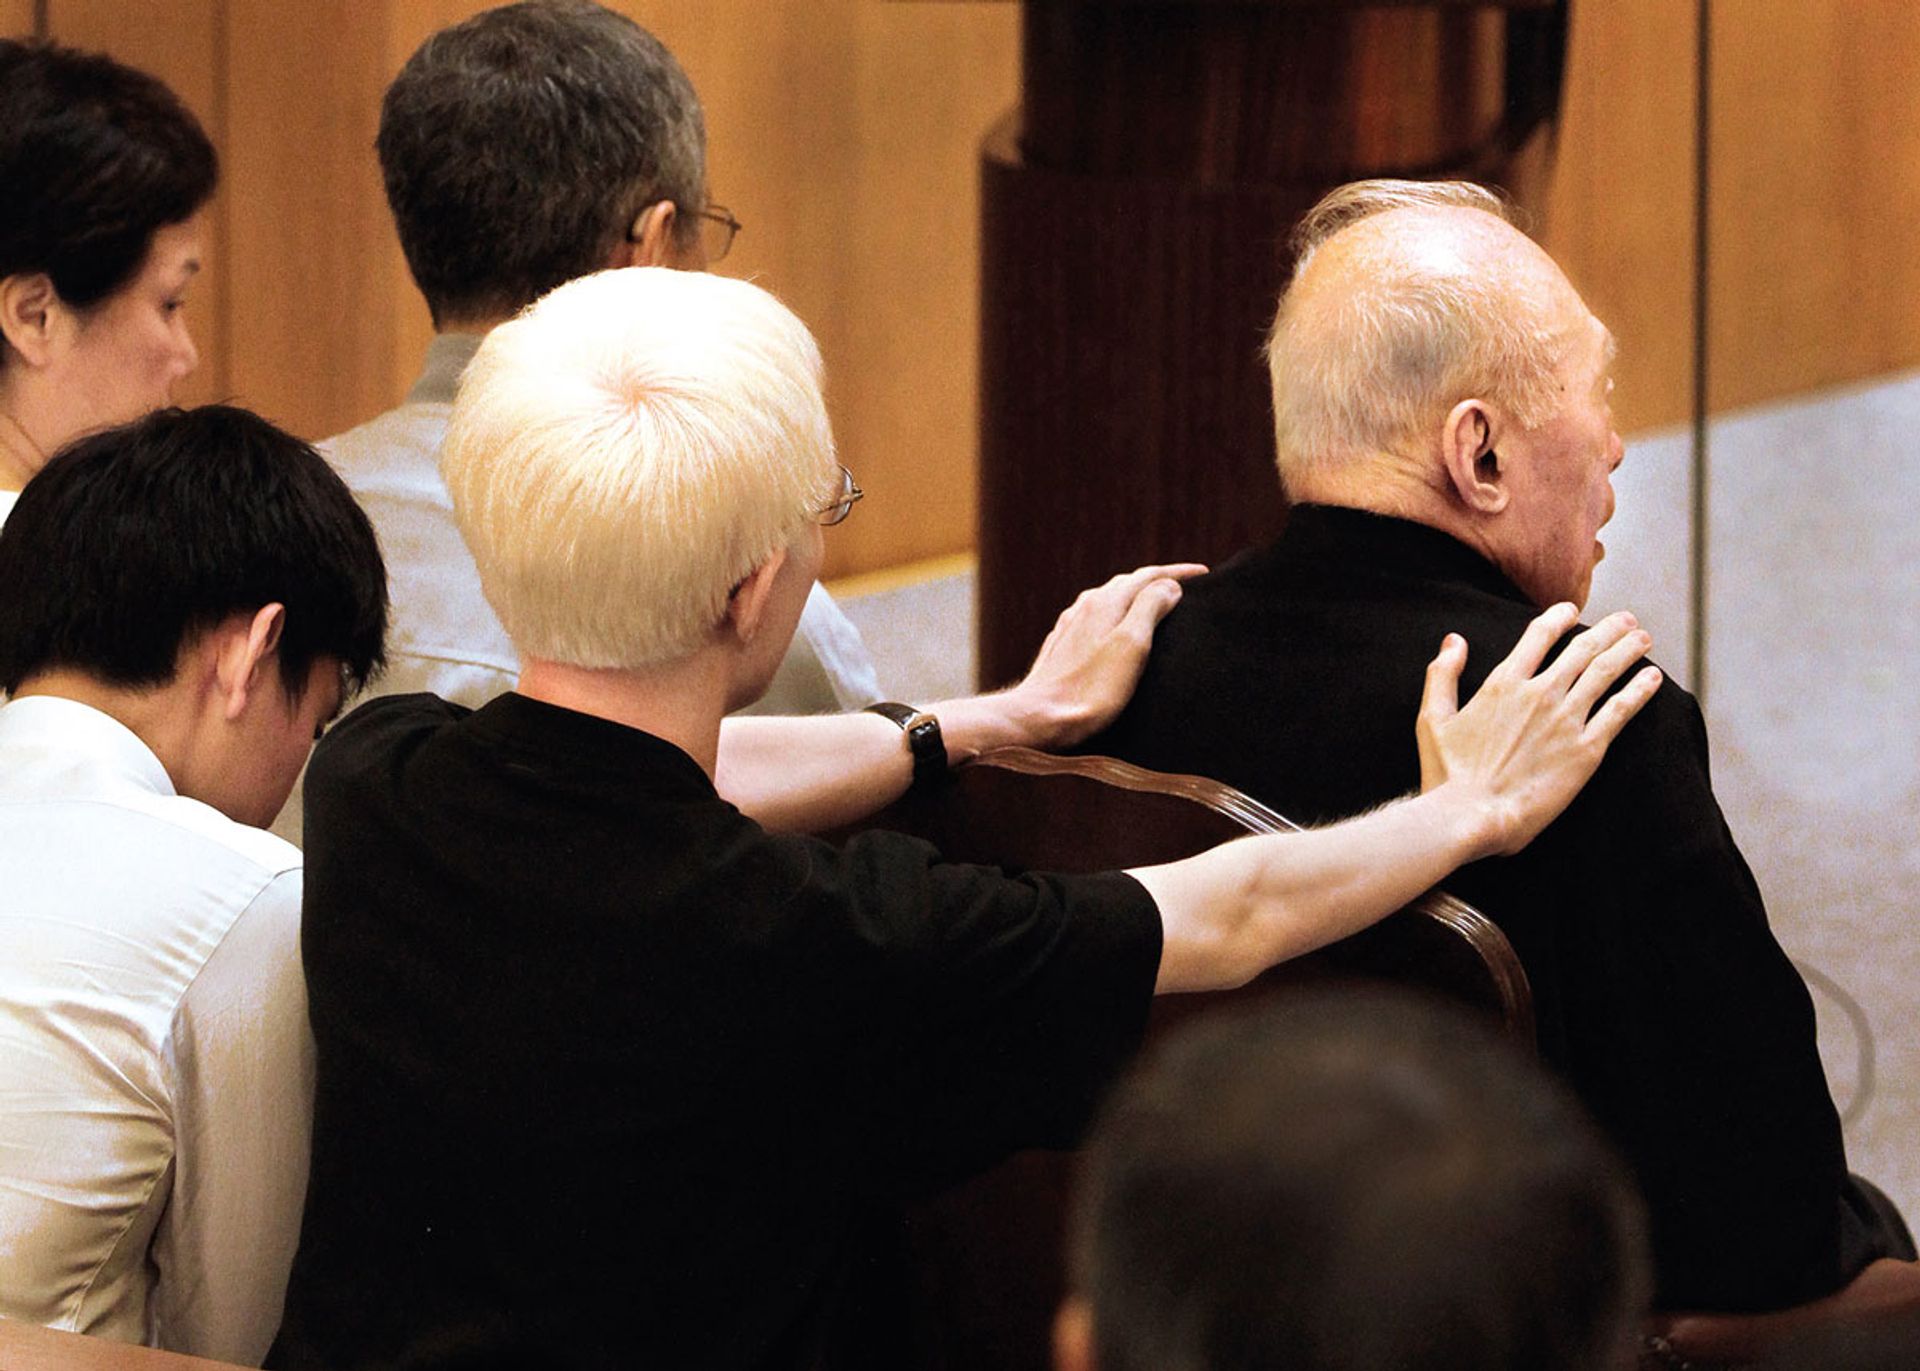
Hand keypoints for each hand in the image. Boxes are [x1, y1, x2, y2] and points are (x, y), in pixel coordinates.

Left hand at [1003, 563, 1206, 748]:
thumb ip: (1150, 608)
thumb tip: (1168, 585)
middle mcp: (1084, 607)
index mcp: (1104, 602)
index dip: (1178, 573)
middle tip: (1184, 586)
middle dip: (1156, 581)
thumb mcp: (1131, 645)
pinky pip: (1094, 619)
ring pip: (1108, 600)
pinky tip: (1114, 629)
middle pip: (1127, 584)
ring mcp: (1070, 626)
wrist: (1039, 718)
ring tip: (1154, 604)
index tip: (1204, 574)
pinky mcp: (1061, 647)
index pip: (1148, 576)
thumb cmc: (1090, 688)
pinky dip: (1115, 616)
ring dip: (1134, 597)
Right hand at [1416, 603, 1661, 856]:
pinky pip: (1621, 711)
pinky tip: (1652, 678)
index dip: (1560, 617)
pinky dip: (1639, 690)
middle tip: (1627, 621)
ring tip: (1644, 640)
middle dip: (1608, 630)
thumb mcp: (1432, 718)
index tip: (1574, 611)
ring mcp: (1566, 720)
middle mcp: (1540, 693)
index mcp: (1504, 683)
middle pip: (1583, 648)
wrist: (1470, 816)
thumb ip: (1443, 674)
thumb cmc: (1446, 774)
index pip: (1540, 635)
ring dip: (1628, 650)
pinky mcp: (1587, 750)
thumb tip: (1454, 640)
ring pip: (1606, 672)